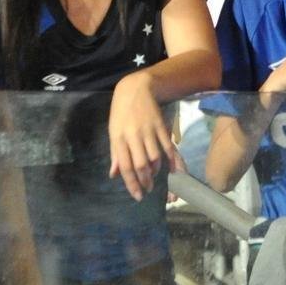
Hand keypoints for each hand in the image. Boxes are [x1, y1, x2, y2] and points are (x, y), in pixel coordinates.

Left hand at [108, 72, 182, 200]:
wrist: (135, 89)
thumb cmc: (121, 113)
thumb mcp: (113, 132)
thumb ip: (115, 154)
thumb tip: (114, 175)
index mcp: (119, 138)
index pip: (125, 166)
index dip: (132, 183)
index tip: (138, 196)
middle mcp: (133, 136)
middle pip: (141, 165)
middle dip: (145, 181)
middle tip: (147, 190)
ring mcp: (148, 131)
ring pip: (155, 157)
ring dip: (155, 171)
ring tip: (153, 178)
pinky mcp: (160, 126)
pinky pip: (167, 147)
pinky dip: (171, 160)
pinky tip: (172, 170)